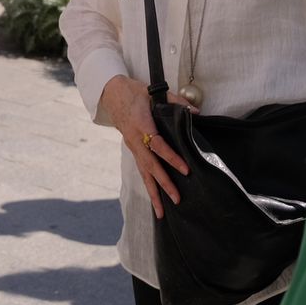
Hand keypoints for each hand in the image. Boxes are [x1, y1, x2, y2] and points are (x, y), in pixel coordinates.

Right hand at [98, 75, 188, 218]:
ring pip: (143, 173)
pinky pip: (141, 171)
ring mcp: (132, 147)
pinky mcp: (133, 149)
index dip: (171, 158)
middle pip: (149, 166)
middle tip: (177, 199)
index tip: (186, 170)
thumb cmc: (133, 91)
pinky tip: (155, 199)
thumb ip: (175, 101)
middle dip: (163, 184)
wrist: (110, 93)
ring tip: (161, 213)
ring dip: (153, 193)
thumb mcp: (153, 91)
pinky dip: (148, 186)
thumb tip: (195, 112)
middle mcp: (135, 140)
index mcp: (140, 124)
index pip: (157, 145)